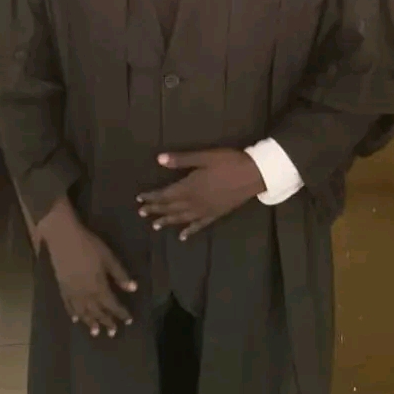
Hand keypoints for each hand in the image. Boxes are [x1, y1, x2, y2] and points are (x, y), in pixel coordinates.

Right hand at [38, 199, 136, 337]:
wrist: (64, 238)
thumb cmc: (89, 245)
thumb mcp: (109, 257)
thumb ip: (120, 274)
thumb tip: (133, 288)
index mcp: (99, 286)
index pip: (112, 304)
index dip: (121, 313)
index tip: (129, 320)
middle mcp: (86, 294)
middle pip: (98, 311)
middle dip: (107, 321)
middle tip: (113, 333)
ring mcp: (72, 292)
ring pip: (83, 312)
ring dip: (90, 322)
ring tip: (95, 332)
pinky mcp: (62, 287)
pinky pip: (68, 305)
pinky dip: (73, 313)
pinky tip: (76, 320)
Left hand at [137, 148, 265, 240]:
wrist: (253, 174)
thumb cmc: (228, 162)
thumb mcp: (204, 157)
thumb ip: (181, 160)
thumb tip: (159, 159)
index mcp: (189, 186)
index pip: (165, 194)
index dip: (152, 197)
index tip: (140, 199)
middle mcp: (195, 202)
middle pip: (171, 207)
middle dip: (156, 209)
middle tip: (142, 213)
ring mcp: (205, 210)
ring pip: (182, 218)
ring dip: (168, 221)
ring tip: (155, 225)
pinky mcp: (216, 214)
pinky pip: (199, 225)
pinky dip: (189, 231)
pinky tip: (182, 236)